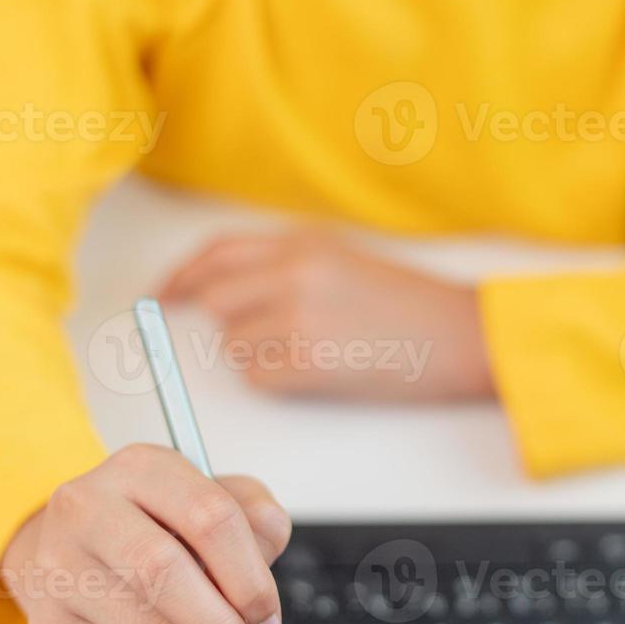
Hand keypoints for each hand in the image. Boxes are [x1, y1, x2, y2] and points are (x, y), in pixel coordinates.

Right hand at [0, 444, 291, 623]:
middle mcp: (88, 508)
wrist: (68, 546)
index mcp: (141, 467)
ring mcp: (59, 567)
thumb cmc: (156, 525)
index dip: (249, 578)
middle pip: (164, 573)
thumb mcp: (211, 497)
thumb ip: (255, 521)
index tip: (268, 618)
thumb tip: (265, 583)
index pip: (209, 516)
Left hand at [158, 231, 494, 400]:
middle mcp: (294, 270)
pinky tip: (322, 371)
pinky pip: (258, 377)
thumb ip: (285, 265)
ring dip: (260, 357)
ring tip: (315, 353)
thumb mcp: (345, 261)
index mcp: (303, 241)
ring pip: (235, 346)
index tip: (162, 295)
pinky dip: (278, 382)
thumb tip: (223, 292)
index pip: (218, 251)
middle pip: (216, 301)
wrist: (462, 336)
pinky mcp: (307, 359)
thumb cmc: (411, 307)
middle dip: (232, 325)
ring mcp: (298, 313)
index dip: (182, 275)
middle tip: (267, 341)